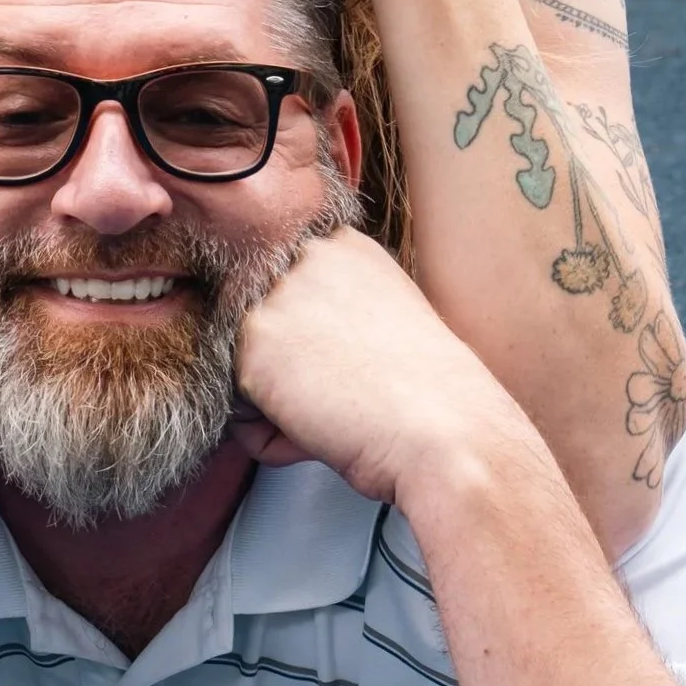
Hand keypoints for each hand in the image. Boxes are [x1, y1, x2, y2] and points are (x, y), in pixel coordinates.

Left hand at [231, 228, 527, 506]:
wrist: (444, 430)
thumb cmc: (432, 394)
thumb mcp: (387, 321)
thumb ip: (335, 313)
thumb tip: (292, 347)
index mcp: (343, 246)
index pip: (289, 298)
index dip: (311, 346)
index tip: (350, 366)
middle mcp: (304, 259)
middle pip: (264, 330)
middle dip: (293, 373)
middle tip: (349, 393)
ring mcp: (273, 299)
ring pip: (250, 369)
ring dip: (283, 406)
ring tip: (339, 412)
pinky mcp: (252, 347)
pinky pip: (242, 412)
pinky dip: (276, 439)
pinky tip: (324, 430)